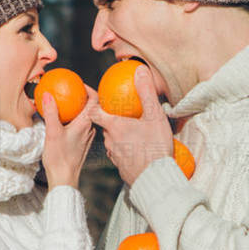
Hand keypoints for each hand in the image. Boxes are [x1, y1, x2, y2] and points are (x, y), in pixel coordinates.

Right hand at [40, 88, 96, 188]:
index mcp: (85, 123)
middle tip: (70, 91)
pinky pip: (81, 126)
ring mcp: (87, 137)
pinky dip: (75, 120)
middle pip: (91, 108)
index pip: (94, 100)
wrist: (64, 178)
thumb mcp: (52, 132)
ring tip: (66, 105)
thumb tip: (48, 94)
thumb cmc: (59, 157)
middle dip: (82, 98)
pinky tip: (64, 121)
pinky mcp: (82, 144)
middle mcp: (90, 129)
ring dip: (78, 110)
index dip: (89, 89)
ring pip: (86, 118)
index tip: (79, 84)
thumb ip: (51, 112)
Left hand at [89, 66, 172, 185]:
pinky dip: (125, 147)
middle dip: (110, 118)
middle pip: (105, 126)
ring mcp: (114, 155)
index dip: (93, 103)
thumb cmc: (155, 146)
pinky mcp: (121, 166)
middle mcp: (110, 140)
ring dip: (118, 134)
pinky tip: (136, 146)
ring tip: (130, 129)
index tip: (93, 96)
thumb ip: (146, 92)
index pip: (94, 111)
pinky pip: (120, 152)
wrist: (155, 179)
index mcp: (114, 126)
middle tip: (120, 112)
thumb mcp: (154, 116)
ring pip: (112, 140)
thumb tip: (139, 70)